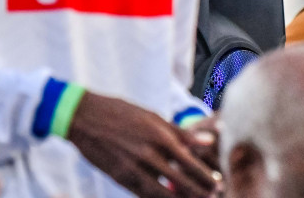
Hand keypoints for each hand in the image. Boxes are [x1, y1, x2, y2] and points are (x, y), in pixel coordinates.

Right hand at [66, 91, 221, 197]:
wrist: (85, 118)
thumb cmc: (123, 113)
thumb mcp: (154, 117)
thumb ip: (181, 132)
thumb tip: (210, 140)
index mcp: (160, 136)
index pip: (190, 161)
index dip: (205, 174)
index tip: (218, 181)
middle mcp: (148, 154)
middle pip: (180, 180)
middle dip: (198, 191)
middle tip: (213, 195)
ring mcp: (133, 168)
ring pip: (161, 193)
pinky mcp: (119, 178)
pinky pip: (142, 194)